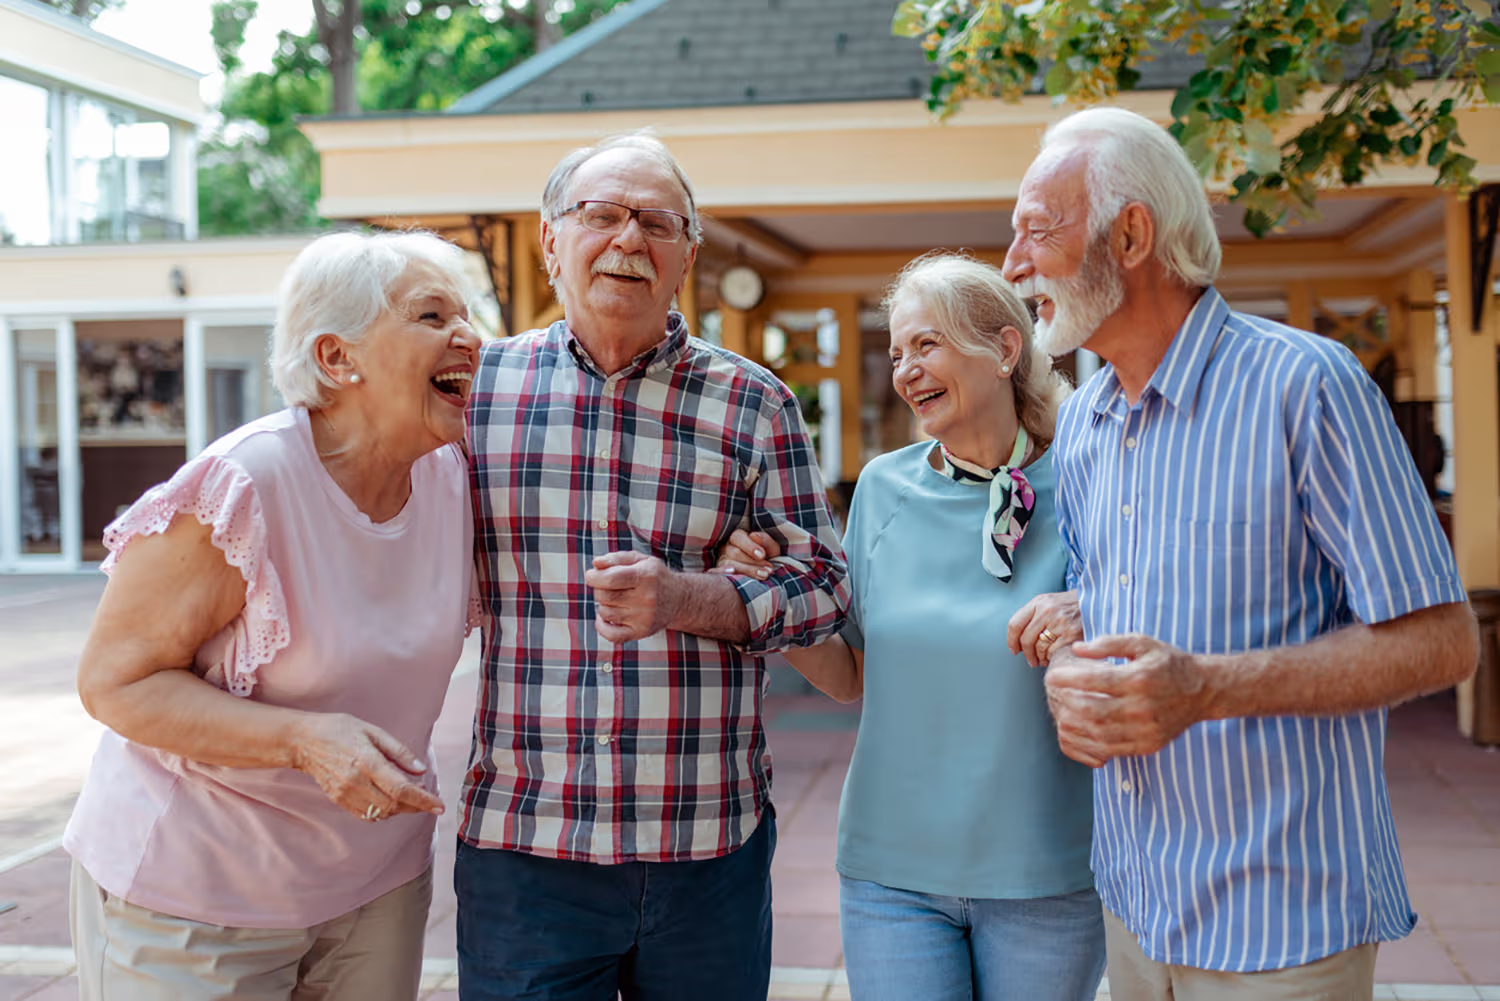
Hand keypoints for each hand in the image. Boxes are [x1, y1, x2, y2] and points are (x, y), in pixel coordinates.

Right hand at [291, 714, 443, 820]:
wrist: (304, 740)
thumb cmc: (340, 730)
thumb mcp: (373, 731)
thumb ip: (399, 752)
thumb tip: (421, 770)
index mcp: (367, 761)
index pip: (401, 789)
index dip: (423, 800)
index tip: (439, 806)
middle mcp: (355, 781)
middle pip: (393, 805)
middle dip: (416, 806)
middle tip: (428, 798)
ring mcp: (344, 793)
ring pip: (380, 813)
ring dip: (400, 809)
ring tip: (410, 796)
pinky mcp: (338, 800)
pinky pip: (366, 815)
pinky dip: (383, 812)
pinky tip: (390, 800)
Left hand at [584, 551, 682, 642]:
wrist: (679, 599)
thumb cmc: (654, 576)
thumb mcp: (640, 559)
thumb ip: (616, 558)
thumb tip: (595, 564)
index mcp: (646, 576)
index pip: (610, 579)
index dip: (594, 577)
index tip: (592, 575)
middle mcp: (646, 598)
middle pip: (604, 596)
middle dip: (598, 589)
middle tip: (606, 586)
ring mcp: (644, 618)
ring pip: (605, 613)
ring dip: (603, 604)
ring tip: (614, 599)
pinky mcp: (641, 632)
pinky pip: (611, 634)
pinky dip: (602, 626)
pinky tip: (606, 617)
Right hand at [711, 529, 779, 579]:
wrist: (763, 572)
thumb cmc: (766, 558)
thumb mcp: (770, 548)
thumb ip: (765, 541)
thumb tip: (754, 536)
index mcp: (737, 537)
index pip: (738, 537)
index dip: (750, 546)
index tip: (762, 555)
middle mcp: (726, 548)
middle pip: (734, 553)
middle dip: (753, 562)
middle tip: (768, 570)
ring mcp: (721, 561)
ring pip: (728, 564)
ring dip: (747, 571)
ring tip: (763, 576)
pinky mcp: (719, 573)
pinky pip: (716, 573)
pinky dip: (722, 573)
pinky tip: (734, 575)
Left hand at [1006, 590, 1081, 666]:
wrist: (1096, 603)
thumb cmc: (1071, 605)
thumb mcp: (1049, 602)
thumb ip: (1033, 616)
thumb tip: (1018, 640)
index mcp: (1039, 602)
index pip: (1015, 624)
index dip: (1011, 640)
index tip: (1014, 649)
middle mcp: (1047, 610)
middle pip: (1026, 639)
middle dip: (1027, 654)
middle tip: (1030, 660)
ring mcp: (1060, 622)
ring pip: (1039, 648)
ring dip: (1039, 657)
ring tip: (1043, 658)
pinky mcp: (1071, 634)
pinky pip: (1053, 652)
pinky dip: (1051, 658)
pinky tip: (1054, 657)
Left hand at [1042, 634, 1210, 767]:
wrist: (1202, 690)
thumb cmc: (1168, 663)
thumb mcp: (1142, 643)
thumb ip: (1109, 643)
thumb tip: (1077, 648)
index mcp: (1140, 679)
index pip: (1095, 681)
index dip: (1068, 679)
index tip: (1051, 676)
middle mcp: (1143, 707)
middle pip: (1093, 710)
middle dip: (1066, 703)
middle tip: (1053, 696)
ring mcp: (1146, 730)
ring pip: (1098, 733)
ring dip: (1073, 725)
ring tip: (1060, 713)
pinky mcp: (1148, 745)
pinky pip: (1111, 749)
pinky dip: (1089, 743)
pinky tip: (1078, 731)